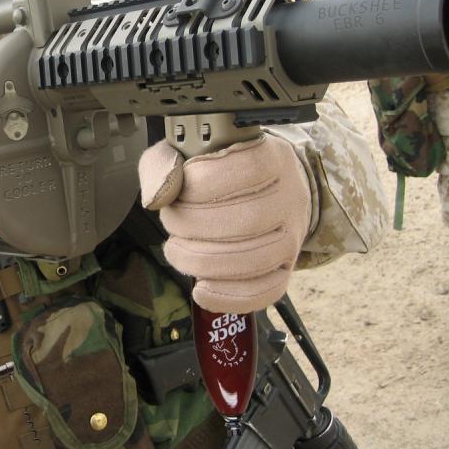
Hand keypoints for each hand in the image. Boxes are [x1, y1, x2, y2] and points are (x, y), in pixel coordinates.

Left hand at [139, 134, 311, 313]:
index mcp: (272, 157)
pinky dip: (228, 297)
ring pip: (254, 259)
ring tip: (177, 251)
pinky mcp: (285, 269)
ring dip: (202, 261)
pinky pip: (265, 291)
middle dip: (195, 226)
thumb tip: (157, 197)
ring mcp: (291, 236)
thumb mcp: (188, 152)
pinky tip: (201, 289)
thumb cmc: (220, 171)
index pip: (248, 168)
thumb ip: (164, 164)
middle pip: (248, 219)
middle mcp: (290, 196)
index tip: (180, 190)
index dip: (204, 183)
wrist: (268, 191)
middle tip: (171, 222)